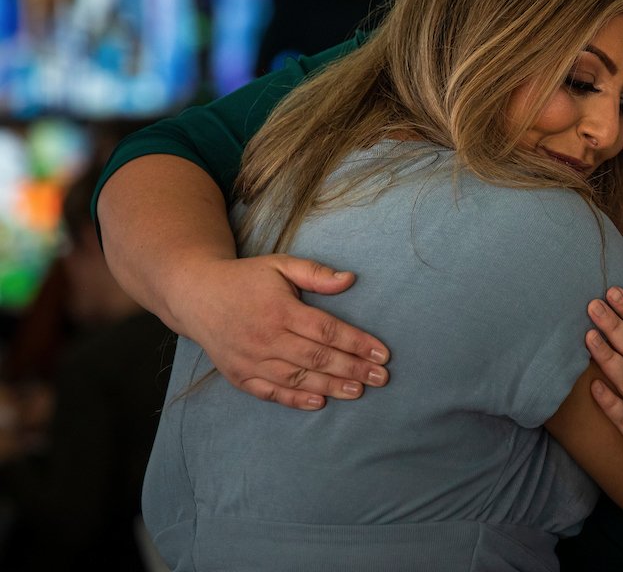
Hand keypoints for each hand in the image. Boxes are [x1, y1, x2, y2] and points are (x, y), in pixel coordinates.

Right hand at [171, 254, 389, 409]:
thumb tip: (350, 279)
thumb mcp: (280, 265)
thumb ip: (315, 273)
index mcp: (280, 310)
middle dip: (353, 369)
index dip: (357, 343)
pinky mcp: (238, 375)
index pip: (327, 330)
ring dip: (330, 387)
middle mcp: (265, 338)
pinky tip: (319, 402)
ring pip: (297, 379)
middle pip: (317, 358)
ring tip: (358, 392)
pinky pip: (270, 392)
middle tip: (381, 378)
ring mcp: (250, 360)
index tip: (382, 353)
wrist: (195, 295)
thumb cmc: (245, 278)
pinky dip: (295, 399)